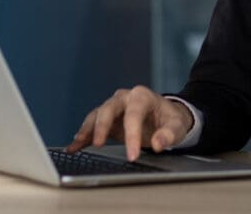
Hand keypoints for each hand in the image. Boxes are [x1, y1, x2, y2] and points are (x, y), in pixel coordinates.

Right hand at [65, 86, 194, 160]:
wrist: (165, 116)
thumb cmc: (170, 119)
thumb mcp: (177, 126)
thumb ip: (169, 134)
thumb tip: (158, 144)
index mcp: (142, 96)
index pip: (134, 114)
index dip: (132, 134)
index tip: (132, 155)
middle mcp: (124, 98)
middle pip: (108, 108)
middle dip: (102, 126)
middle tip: (99, 145)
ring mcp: (113, 107)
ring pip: (96, 115)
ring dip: (87, 130)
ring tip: (77, 144)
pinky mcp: (107, 119)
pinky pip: (92, 125)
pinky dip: (83, 136)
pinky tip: (74, 147)